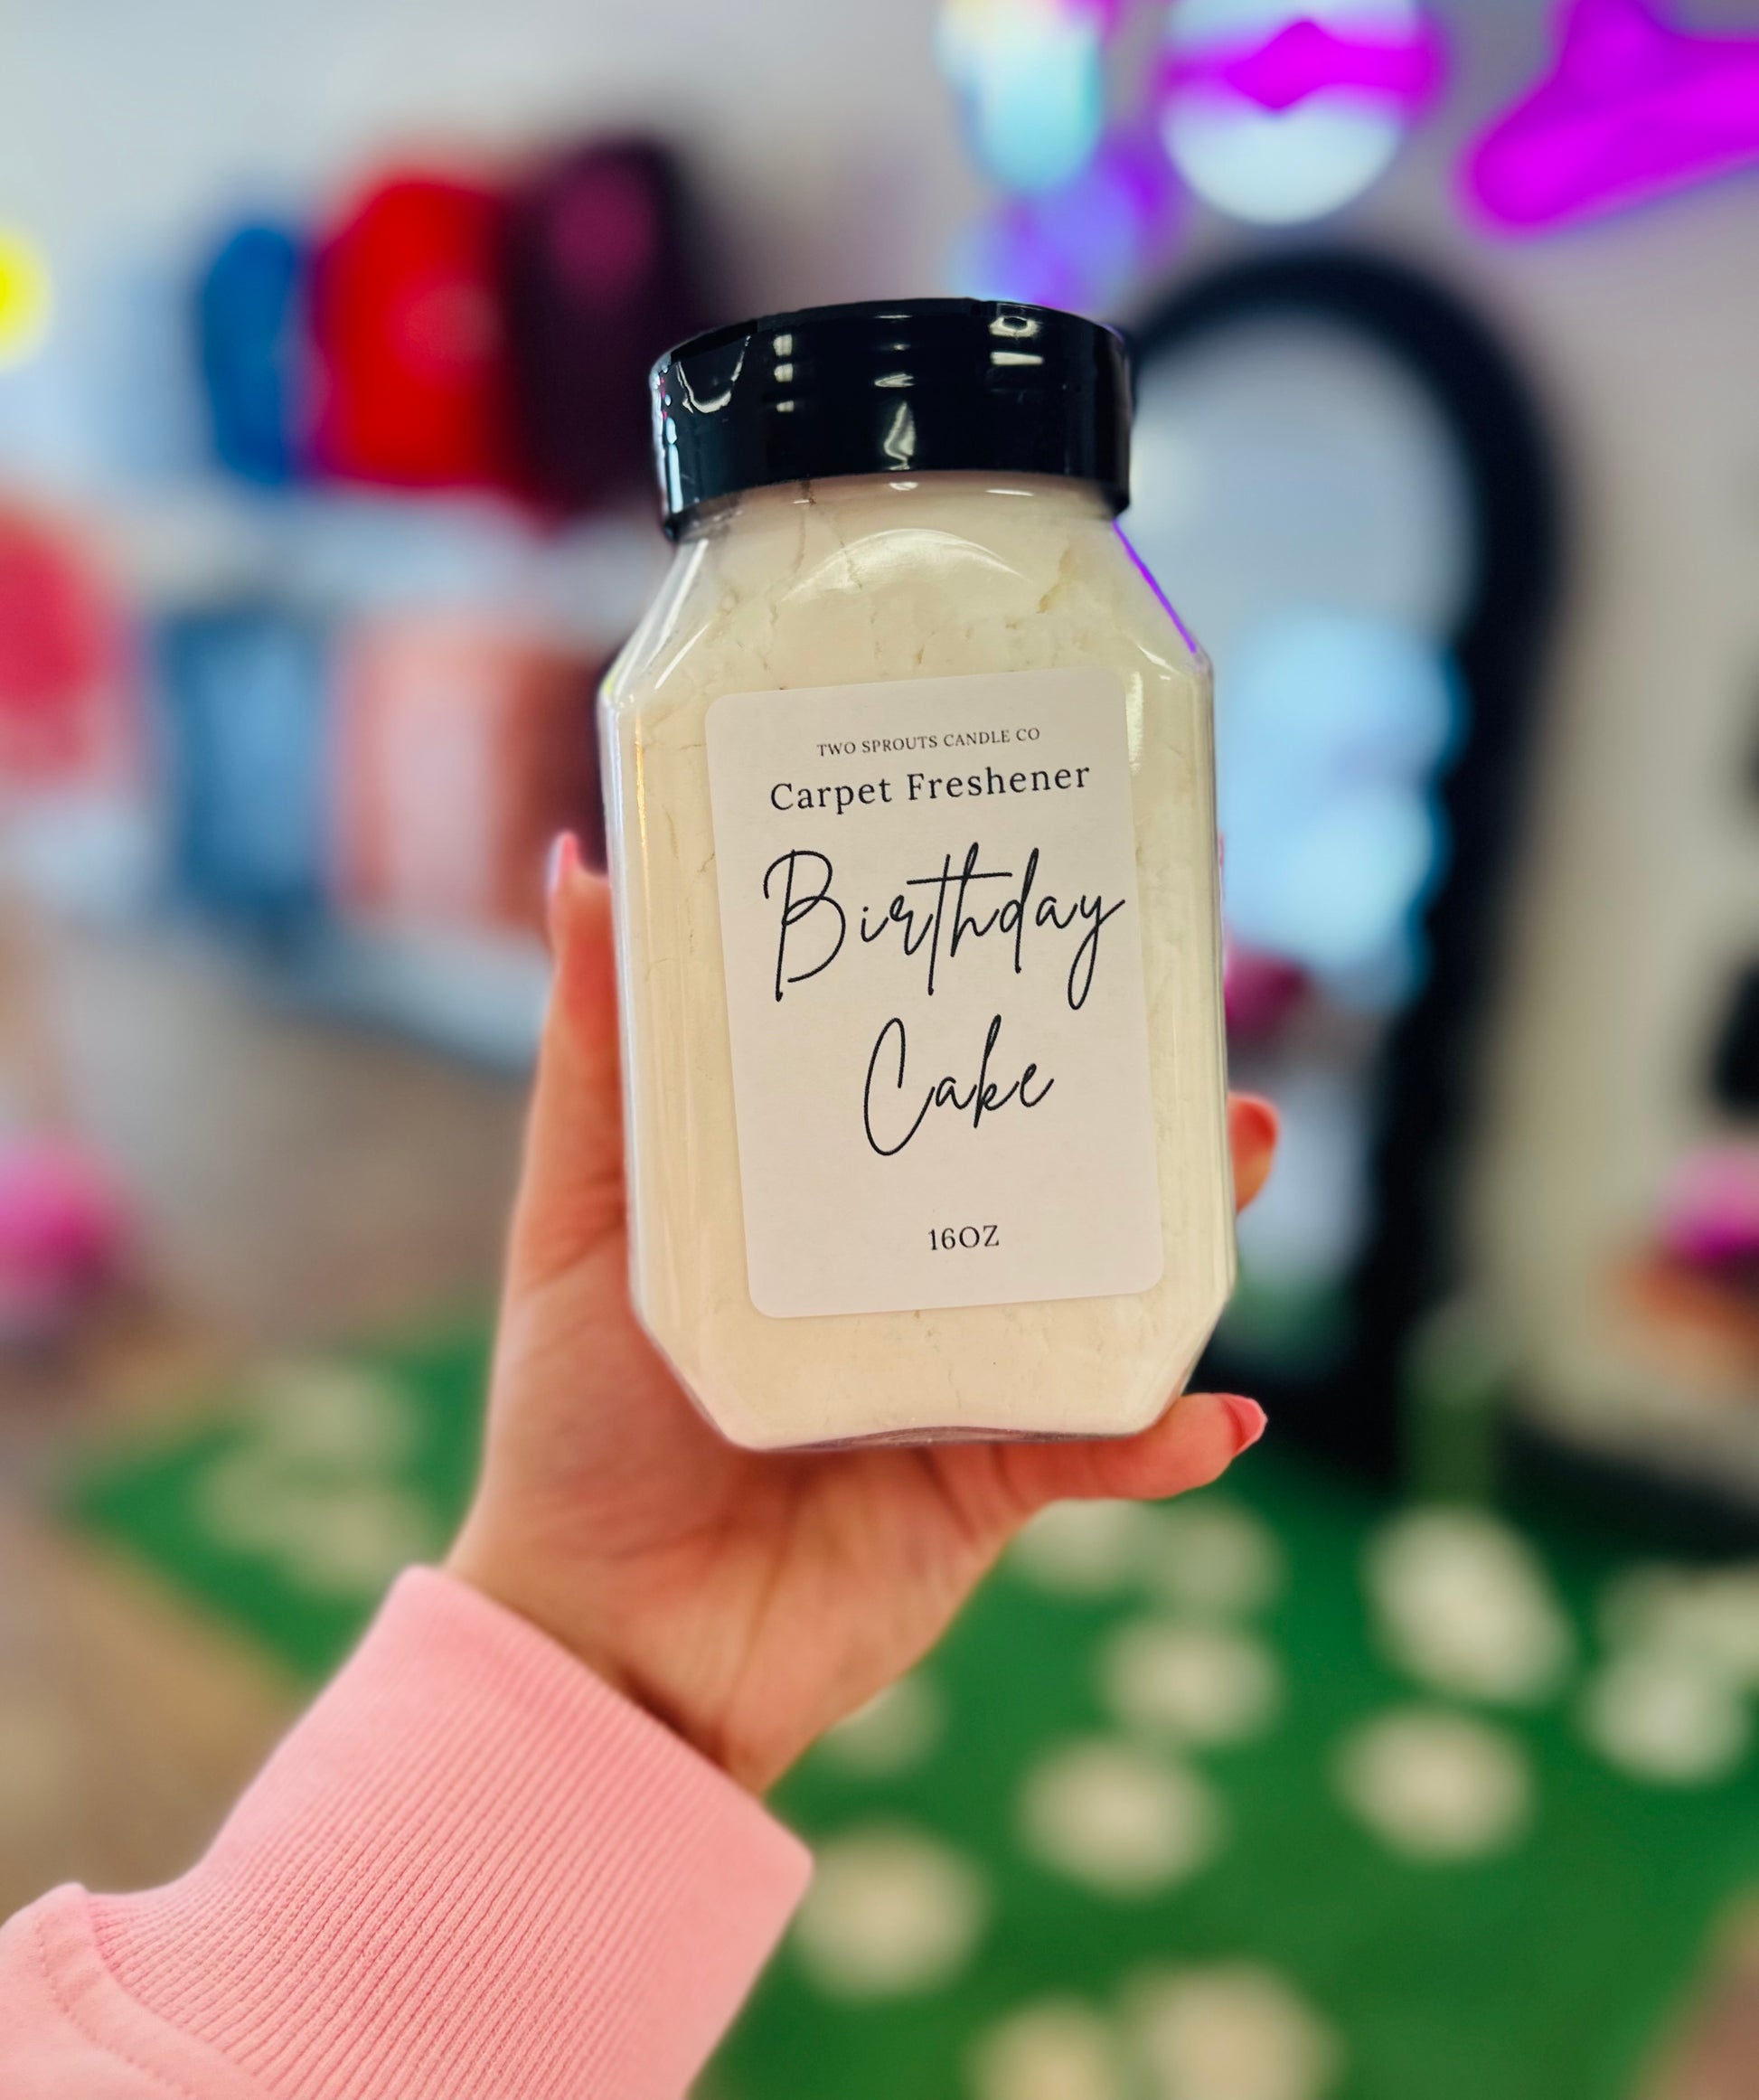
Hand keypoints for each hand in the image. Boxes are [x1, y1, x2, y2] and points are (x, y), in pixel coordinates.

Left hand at [448, 838, 1277, 1792]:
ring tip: (1243, 1152)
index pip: (920, 1072)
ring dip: (1188, 1232)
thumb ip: (593, 1057)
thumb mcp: (580, 1222)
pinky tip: (1219, 1413)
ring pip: (1102, 1287)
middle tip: (1195, 1027)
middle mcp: (905, 1274)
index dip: (992, 991)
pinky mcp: (992, 1487)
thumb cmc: (574, 1425)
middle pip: (1041, 1168)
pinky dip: (1164, 1438)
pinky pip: (1101, 1451)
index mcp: (821, 1201)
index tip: (1058, 893)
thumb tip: (578, 869)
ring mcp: (960, 1377)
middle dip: (1132, 1101)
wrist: (603, 1643)